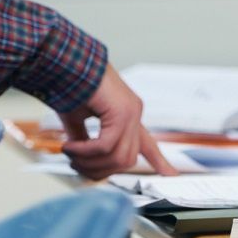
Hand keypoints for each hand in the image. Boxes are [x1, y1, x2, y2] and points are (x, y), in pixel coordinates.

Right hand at [59, 63, 177, 178]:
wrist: (65, 62)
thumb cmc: (69, 85)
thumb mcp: (78, 119)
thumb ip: (86, 141)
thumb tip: (82, 161)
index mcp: (127, 115)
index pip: (149, 144)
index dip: (159, 162)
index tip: (171, 175)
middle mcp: (134, 114)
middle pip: (126, 161)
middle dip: (98, 169)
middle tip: (75, 162)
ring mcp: (131, 112)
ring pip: (118, 157)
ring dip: (88, 162)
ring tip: (69, 152)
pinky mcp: (122, 111)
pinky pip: (106, 146)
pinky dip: (85, 152)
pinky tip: (69, 146)